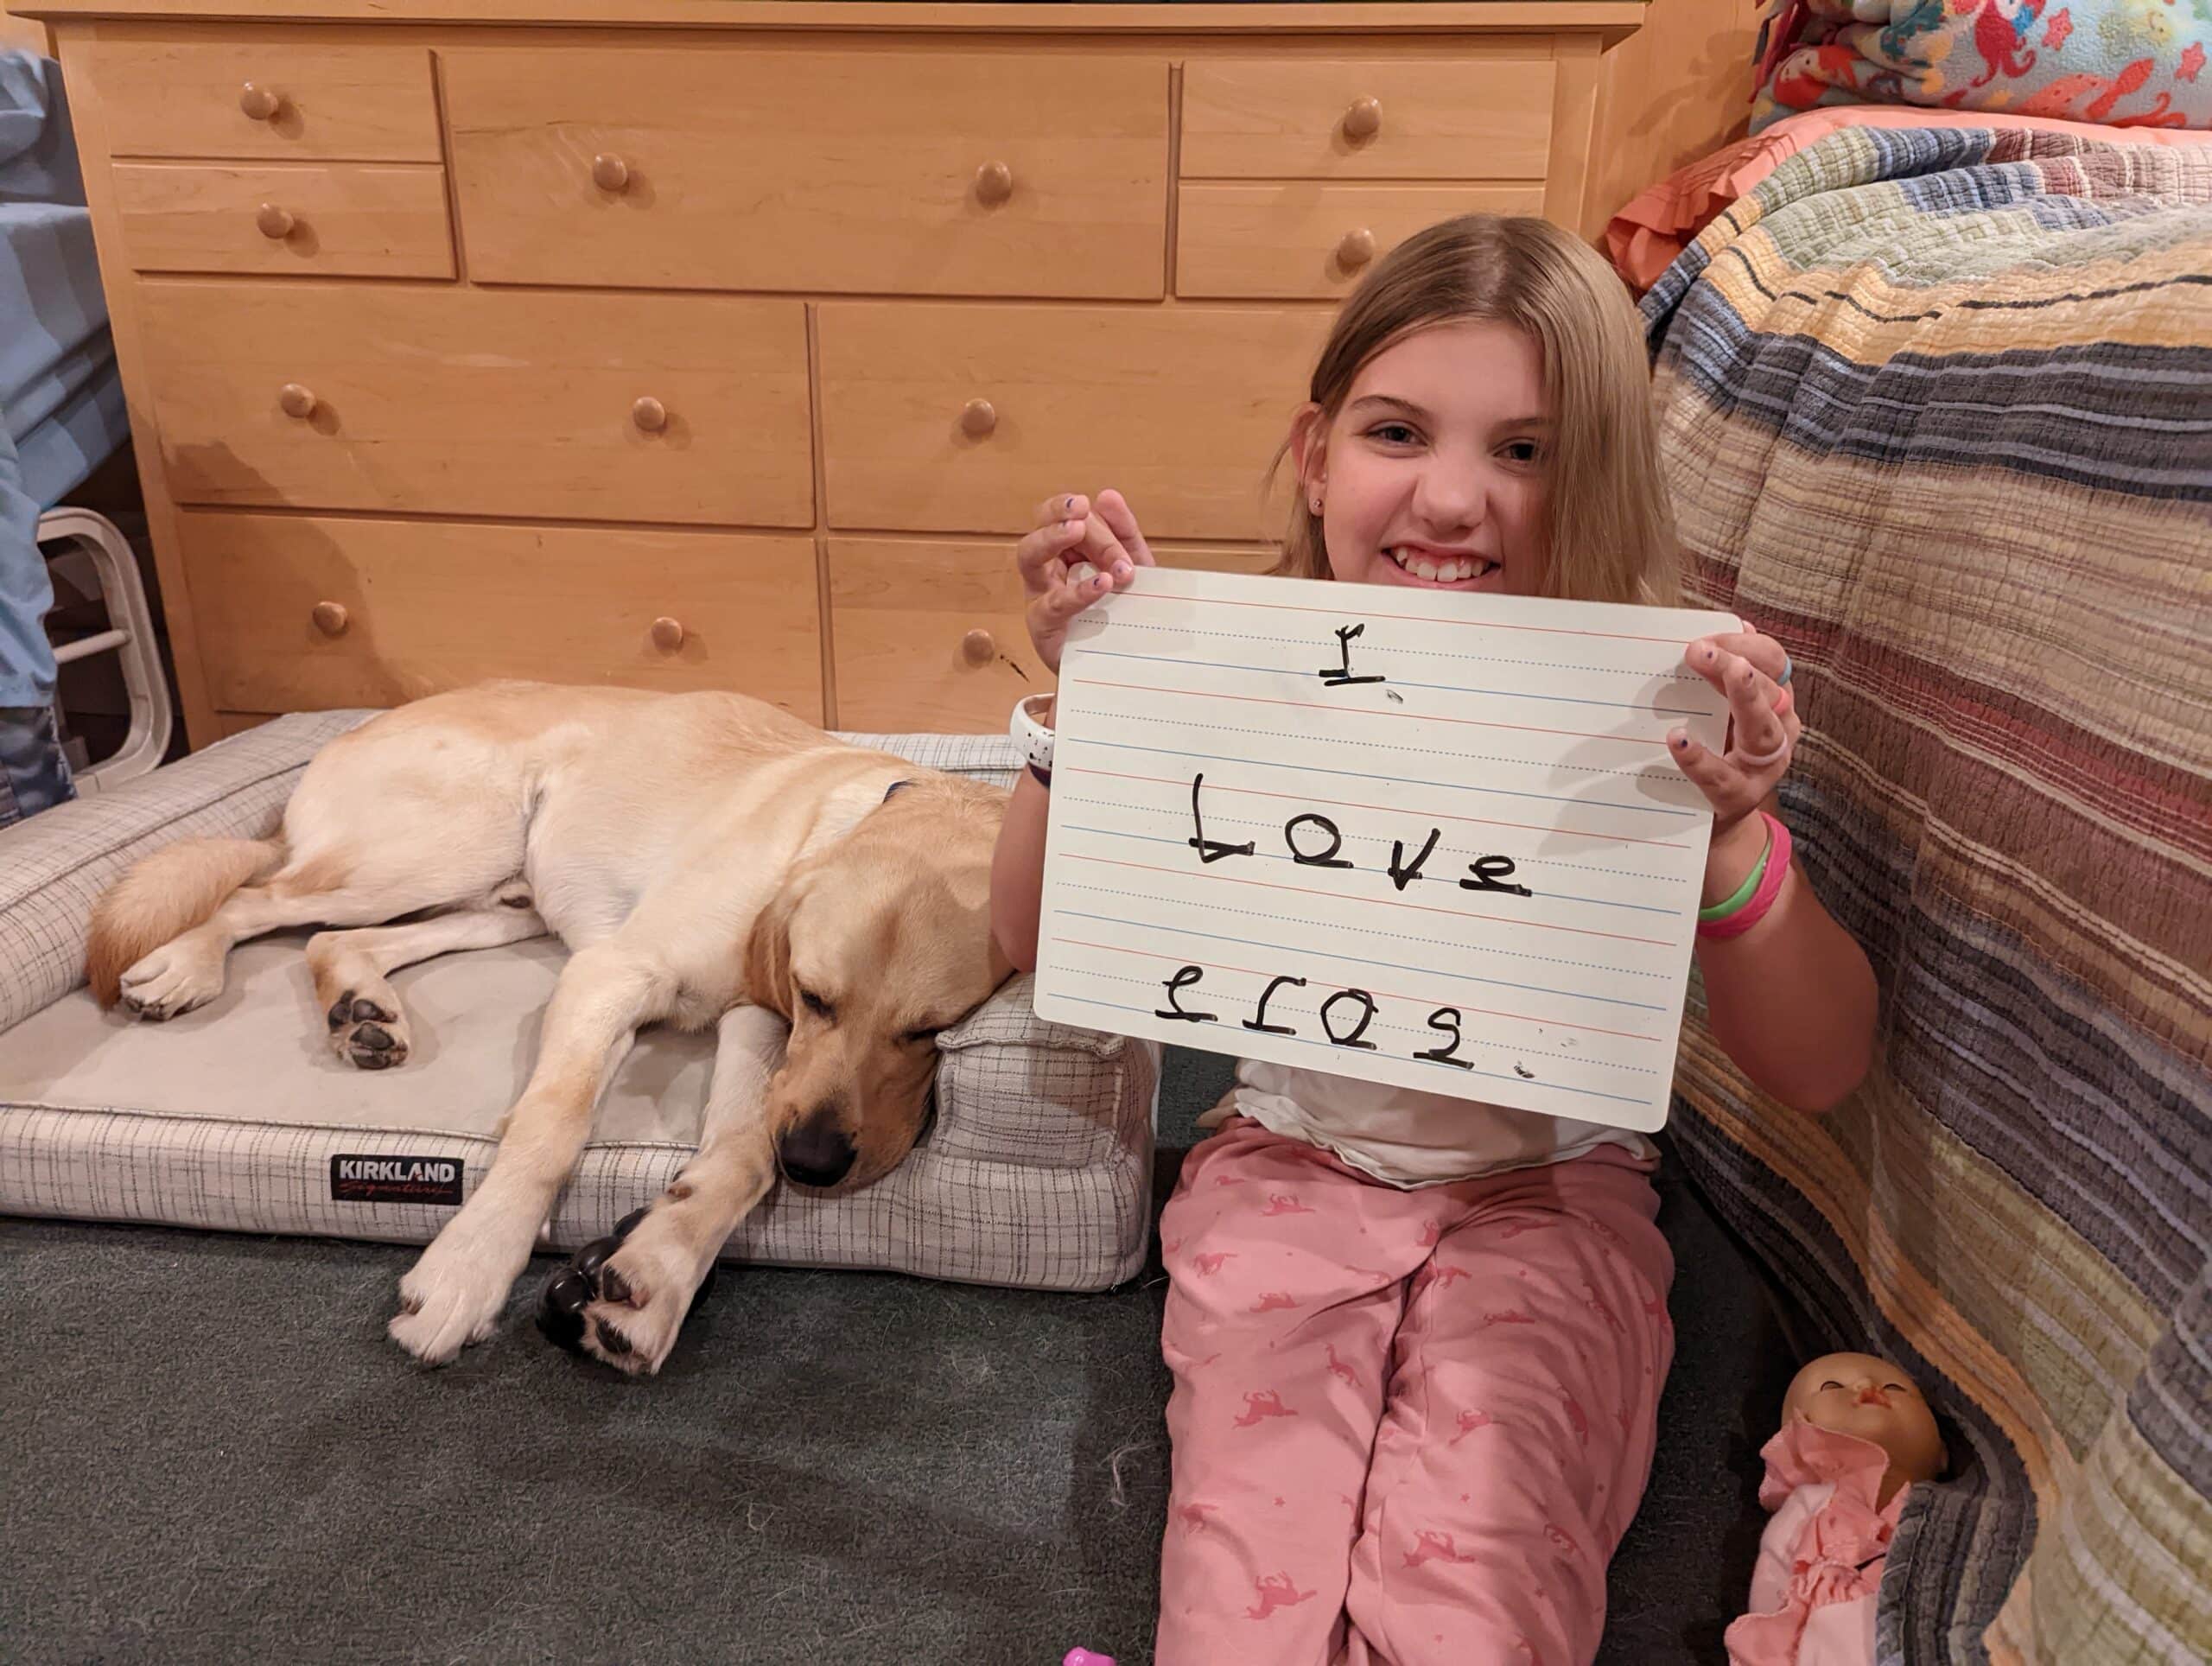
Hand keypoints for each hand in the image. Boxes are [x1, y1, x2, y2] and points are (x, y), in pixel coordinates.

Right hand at [1014, 488, 1154, 674]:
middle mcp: (1046, 572)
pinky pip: (1054, 604)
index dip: (1067, 509)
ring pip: (1028, 558)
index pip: (1057, 518)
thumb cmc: (1122, 615)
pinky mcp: (1045, 629)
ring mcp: (1041, 599)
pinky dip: (1078, 590)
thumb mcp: (1132, 568)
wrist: (1126, 667)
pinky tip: (1102, 582)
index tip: (1086, 503)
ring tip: (1076, 530)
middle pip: (1039, 531)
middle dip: (1057, 518)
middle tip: (1080, 513)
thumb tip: (1107, 495)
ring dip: (1050, 538)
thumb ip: (1123, 534)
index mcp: (1065, 554)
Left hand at [1668, 625, 1798, 832]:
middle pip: (1770, 692)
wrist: (1713, 817)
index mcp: (1776, 699)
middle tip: (1700, 651)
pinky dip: (1701, 757)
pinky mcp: (1739, 796)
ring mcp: (1764, 766)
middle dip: (1737, 668)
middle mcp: (1780, 729)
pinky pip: (1723, 775)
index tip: (1705, 638)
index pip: (1773, 661)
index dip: (1743, 645)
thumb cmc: (1717, 748)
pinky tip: (1678, 740)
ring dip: (1744, 699)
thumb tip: (1739, 623)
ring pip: (1764, 731)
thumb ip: (1724, 671)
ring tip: (1725, 676)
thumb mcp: (1720, 706)